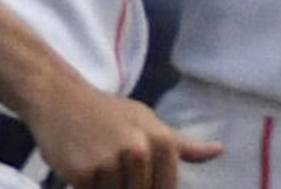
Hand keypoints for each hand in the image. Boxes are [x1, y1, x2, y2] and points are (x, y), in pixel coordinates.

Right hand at [26, 86, 221, 188]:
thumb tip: (219, 151)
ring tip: (98, 164)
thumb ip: (183, 145)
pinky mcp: (83, 173)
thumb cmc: (109, 114)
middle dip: (127, 187)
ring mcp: (111, 161)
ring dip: (106, 188)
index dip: (152, 188)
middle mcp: (140, 150)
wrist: (61, 100)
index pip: (166, 187)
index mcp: (161, 140)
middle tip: (112, 164)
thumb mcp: (149, 122)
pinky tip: (83, 168)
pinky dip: (88, 188)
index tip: (135, 176)